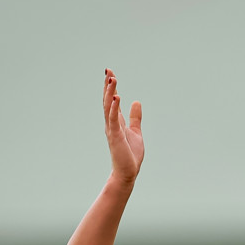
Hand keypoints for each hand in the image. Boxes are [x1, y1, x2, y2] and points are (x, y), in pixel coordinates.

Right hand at [104, 69, 143, 183]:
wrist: (128, 172)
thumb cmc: (130, 154)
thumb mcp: (135, 131)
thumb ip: (135, 117)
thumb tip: (136, 101)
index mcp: (116, 122)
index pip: (113, 101)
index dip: (111, 87)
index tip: (110, 73)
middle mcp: (112, 124)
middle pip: (108, 101)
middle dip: (108, 86)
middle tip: (108, 71)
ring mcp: (112, 130)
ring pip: (109, 108)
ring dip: (110, 93)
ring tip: (112, 79)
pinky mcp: (116, 136)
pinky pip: (113, 120)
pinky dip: (114, 108)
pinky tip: (117, 97)